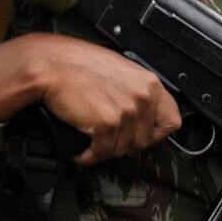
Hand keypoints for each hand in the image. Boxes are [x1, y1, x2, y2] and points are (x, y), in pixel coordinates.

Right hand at [0, 33, 179, 165]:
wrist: (49, 65)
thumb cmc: (76, 64)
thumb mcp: (118, 71)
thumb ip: (135, 91)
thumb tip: (141, 114)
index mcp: (150, 83)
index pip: (171, 122)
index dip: (154, 134)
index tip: (139, 135)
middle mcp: (143, 97)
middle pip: (144, 142)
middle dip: (122, 143)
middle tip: (104, 137)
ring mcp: (127, 111)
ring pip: (122, 150)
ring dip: (102, 150)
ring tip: (89, 139)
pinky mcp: (107, 124)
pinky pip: (101, 153)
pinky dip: (87, 155)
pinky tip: (80, 147)